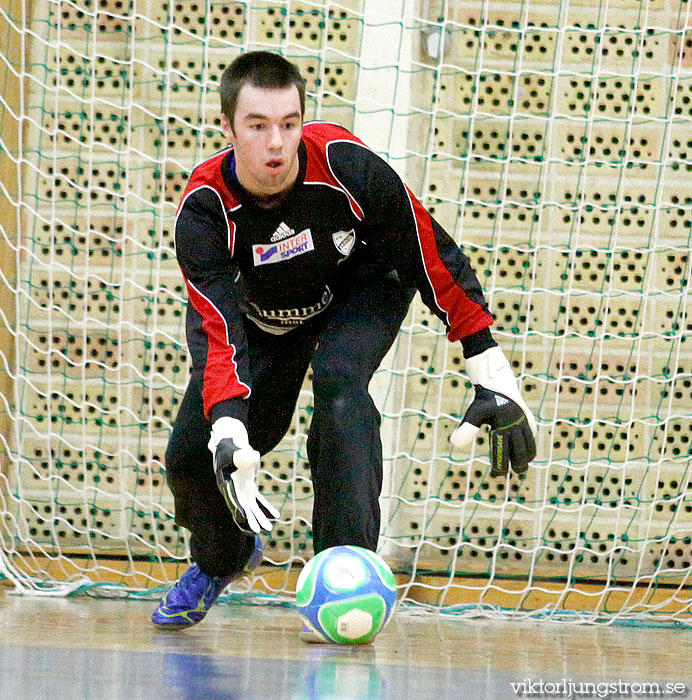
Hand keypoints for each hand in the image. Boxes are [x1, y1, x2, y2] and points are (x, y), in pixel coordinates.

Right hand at [208, 417, 279, 532]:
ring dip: (259, 517)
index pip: (232, 497)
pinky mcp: (248, 486)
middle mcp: (232, 489)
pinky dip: (265, 507)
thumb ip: (242, 454)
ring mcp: (240, 489)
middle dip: (250, 519)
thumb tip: (254, 456)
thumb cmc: (229, 443)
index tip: (244, 519)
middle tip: (258, 530)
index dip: (237, 508)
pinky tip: (275, 514)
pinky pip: (258, 500)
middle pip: (242, 507)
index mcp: (225, 481)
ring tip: (269, 528)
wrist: (228, 440)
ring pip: (251, 507)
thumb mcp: (233, 447)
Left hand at [450, 347, 536, 476]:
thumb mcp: (473, 413)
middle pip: (520, 452)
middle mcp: (516, 423)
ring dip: (525, 458)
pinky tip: (524, 454)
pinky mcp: (529, 420)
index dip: (499, 465)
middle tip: (510, 473)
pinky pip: (531, 438)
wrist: (497, 382)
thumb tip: (454, 445)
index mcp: (503, 423)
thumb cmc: (483, 400)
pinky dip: (530, 448)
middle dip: (516, 465)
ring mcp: (525, 422)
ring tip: (519, 468)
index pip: (502, 450)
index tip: (496, 474)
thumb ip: (466, 428)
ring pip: (529, 446)